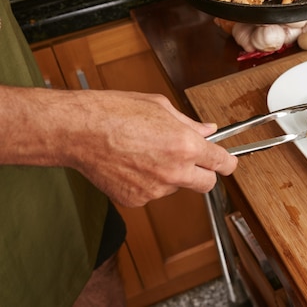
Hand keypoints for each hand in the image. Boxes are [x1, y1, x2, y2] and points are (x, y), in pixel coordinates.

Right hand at [66, 90, 237, 206]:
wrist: (79, 130)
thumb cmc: (116, 112)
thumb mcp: (160, 107)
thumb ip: (189, 123)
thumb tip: (207, 130)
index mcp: (185, 146)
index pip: (222, 163)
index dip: (228, 162)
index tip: (227, 162)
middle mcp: (174, 171)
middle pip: (207, 184)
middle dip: (205, 173)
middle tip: (192, 160)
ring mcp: (155, 189)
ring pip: (176, 187)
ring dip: (171, 175)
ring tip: (147, 153)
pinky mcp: (136, 200)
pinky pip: (152, 193)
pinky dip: (147, 182)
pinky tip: (132, 164)